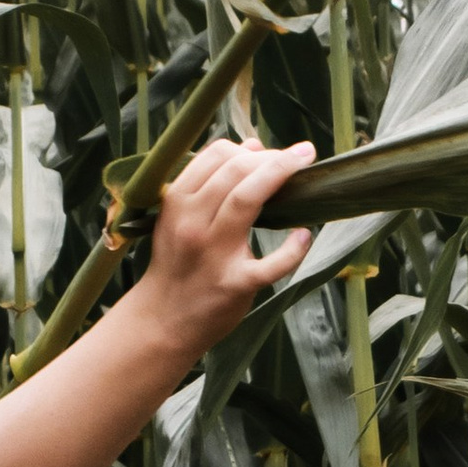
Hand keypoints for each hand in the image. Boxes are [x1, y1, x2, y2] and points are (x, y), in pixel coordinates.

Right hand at [138, 135, 314, 346]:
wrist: (162, 320)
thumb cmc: (179, 265)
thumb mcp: (180, 218)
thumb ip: (210, 183)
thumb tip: (251, 146)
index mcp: (178, 202)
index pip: (216, 156)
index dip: (248, 147)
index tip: (269, 151)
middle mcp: (193, 223)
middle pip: (236, 171)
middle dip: (273, 156)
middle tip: (299, 156)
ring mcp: (214, 254)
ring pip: (247, 200)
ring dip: (280, 175)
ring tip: (304, 168)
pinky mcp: (235, 285)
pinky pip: (270, 264)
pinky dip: (292, 249)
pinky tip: (304, 235)